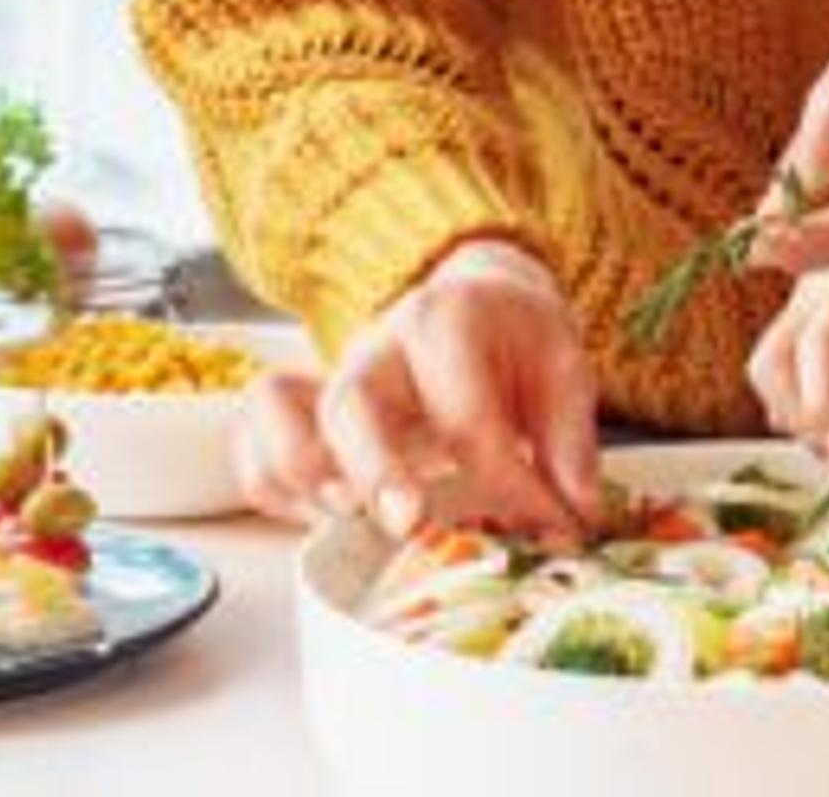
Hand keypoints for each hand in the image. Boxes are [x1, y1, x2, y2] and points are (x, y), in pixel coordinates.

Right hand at [233, 237, 604, 540]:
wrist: (475, 298)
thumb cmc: (515, 338)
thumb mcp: (563, 366)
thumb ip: (570, 442)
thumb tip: (573, 513)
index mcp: (447, 321)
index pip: (469, 416)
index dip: (509, 485)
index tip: (548, 530)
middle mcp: (378, 346)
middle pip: (349, 402)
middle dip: (374, 469)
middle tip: (409, 524)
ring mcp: (332, 376)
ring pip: (283, 415)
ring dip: (309, 476)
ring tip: (351, 519)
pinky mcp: (305, 409)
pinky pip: (255, 441)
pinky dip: (272, 484)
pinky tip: (321, 516)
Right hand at [745, 257, 828, 474]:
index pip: (822, 342)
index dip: (822, 402)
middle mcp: (820, 289)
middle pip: (775, 358)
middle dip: (803, 417)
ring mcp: (797, 308)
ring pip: (764, 373)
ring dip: (798, 421)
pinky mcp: (786, 334)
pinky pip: (771, 383)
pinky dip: (797, 415)